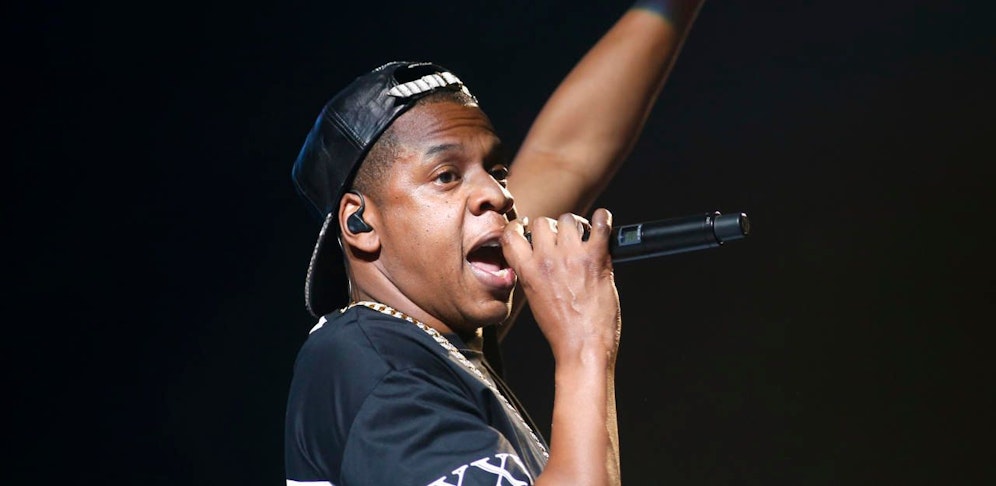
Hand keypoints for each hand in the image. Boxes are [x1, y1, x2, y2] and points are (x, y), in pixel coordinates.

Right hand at [502, 209, 620, 363]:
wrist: (582, 348)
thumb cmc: (562, 330)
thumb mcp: (535, 298)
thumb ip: (534, 273)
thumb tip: (543, 256)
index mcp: (527, 271)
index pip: (511, 235)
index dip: (519, 227)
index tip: (527, 228)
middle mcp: (546, 260)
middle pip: (543, 222)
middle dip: (554, 229)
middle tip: (564, 240)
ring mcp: (571, 257)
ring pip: (569, 219)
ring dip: (577, 226)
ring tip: (585, 238)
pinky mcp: (595, 259)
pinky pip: (601, 225)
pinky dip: (604, 219)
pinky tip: (604, 223)